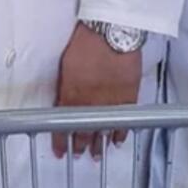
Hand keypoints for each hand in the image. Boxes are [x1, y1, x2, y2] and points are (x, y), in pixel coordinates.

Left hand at [53, 23, 142, 159]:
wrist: (111, 32)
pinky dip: (120, 133)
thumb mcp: (66, 65)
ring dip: (99, 144)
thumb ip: (65, 86)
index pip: (64, 124)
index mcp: (73, 94)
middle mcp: (91, 102)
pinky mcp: (128, 97)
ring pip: (104, 130)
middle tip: (78, 155)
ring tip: (96, 155)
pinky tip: (116, 141)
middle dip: (80, 145)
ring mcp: (111, 102)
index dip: (61, 140)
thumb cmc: (86, 42)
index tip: (59, 150)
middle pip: (84, 131)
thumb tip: (62, 101)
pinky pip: (123, 121)